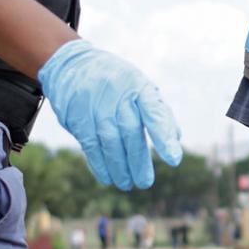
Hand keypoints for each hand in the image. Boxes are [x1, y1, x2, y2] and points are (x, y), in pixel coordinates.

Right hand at [37, 39, 183, 191]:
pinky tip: (108, 177)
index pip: (154, 111)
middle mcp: (117, 94)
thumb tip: (175, 138)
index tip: (174, 159)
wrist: (73, 65)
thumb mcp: (139, 86)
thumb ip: (157, 111)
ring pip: (109, 141)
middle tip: (145, 182)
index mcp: (138, 85)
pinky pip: (90, 145)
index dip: (164, 136)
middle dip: (138, 160)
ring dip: (119, 167)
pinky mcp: (77, 116)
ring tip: (127, 183)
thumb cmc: (117, 82)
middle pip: (130, 132)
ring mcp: (95, 105)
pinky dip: (100, 164)